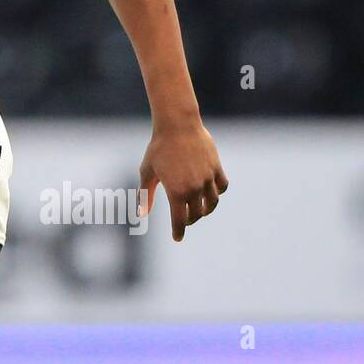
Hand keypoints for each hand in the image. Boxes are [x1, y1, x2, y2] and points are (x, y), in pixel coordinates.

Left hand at [137, 121, 227, 241]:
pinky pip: (222, 187)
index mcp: (176, 192)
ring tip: (198, 208)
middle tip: (184, 219)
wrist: (178, 125)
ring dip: (205, 209)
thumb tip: (142, 214)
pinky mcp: (216, 168)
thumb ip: (146, 195)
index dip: (178, 231)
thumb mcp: (147, 172)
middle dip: (190, 219)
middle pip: (197, 213)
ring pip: (212, 203)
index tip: (177, 238)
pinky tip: (210, 192)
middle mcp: (195, 188)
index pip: (179, 220)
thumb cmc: (158, 148)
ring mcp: (208, 178)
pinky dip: (217, 192)